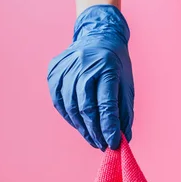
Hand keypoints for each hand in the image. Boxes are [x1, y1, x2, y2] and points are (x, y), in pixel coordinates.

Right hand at [47, 5, 133, 150]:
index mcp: (107, 66)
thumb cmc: (116, 65)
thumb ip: (124, 113)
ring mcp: (66, 67)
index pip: (106, 103)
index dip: (109, 127)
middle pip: (87, 108)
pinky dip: (70, 117)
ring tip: (93, 139)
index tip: (114, 144)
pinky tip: (80, 125)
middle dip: (95, 132)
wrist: (98, 35)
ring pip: (71, 108)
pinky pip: (60, 102)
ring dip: (82, 128)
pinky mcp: (54, 71)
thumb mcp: (126, 85)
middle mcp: (84, 64)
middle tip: (102, 146)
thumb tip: (122, 140)